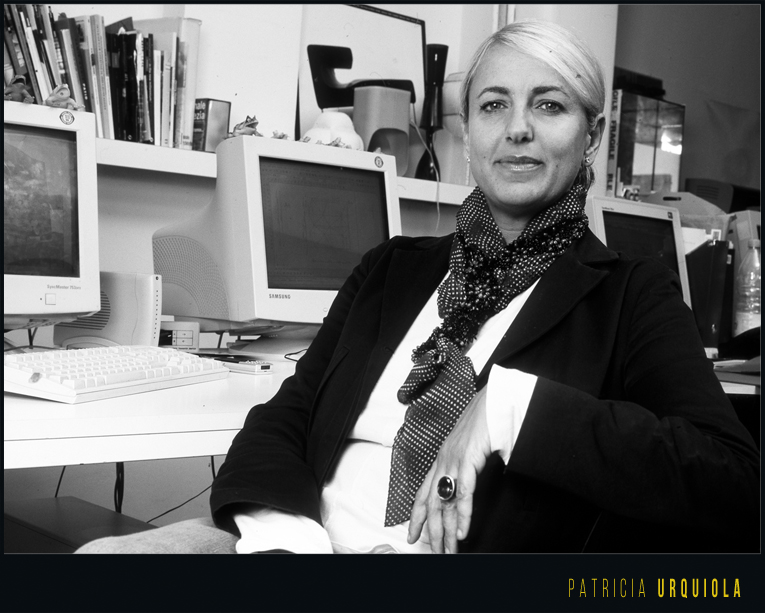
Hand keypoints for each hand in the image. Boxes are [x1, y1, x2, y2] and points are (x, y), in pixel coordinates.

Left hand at [406, 387, 491, 552]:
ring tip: (449, 550)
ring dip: (446, 531)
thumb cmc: (485, 420)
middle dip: (431, 532)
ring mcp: (453, 460)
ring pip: (444, 503)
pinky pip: (463, 493)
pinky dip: (462, 515)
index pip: (422, 492)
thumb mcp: (470, 447)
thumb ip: (465, 465)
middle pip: (431, 504)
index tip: (412, 534)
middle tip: (433, 552)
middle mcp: (443, 460)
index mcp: (442, 458)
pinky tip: (462, 531)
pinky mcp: (467, 459)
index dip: (416, 516)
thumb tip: (467, 483)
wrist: (494, 400)